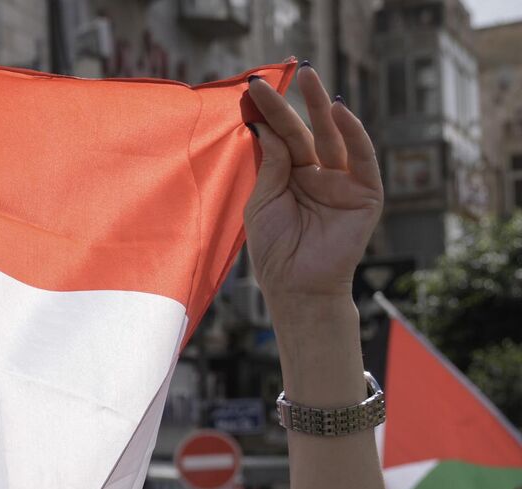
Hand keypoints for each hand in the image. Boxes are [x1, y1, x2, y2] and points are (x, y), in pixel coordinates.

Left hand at [243, 65, 381, 305]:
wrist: (296, 287)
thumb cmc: (275, 249)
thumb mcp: (263, 200)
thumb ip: (270, 163)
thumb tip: (265, 127)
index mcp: (291, 176)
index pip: (280, 137)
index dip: (269, 114)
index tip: (253, 88)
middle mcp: (318, 174)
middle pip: (306, 131)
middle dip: (295, 102)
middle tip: (284, 72)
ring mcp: (343, 182)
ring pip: (334, 137)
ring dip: (323, 106)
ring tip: (310, 78)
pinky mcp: (365, 194)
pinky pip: (361, 159)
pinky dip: (354, 134)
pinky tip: (339, 112)